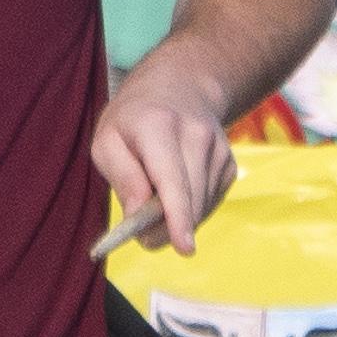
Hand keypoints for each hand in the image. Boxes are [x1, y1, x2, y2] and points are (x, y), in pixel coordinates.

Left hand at [91, 54, 237, 254]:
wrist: (179, 89)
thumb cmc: (133, 121)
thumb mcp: (108, 140)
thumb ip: (121, 177)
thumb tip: (138, 216)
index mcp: (158, 126)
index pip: (172, 178)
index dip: (177, 215)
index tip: (183, 247)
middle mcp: (196, 135)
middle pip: (188, 200)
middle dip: (165, 229)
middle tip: (143, 238)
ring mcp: (218, 149)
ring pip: (200, 207)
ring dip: (177, 220)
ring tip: (154, 202)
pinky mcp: (229, 165)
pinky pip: (209, 203)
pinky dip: (191, 210)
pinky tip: (176, 192)